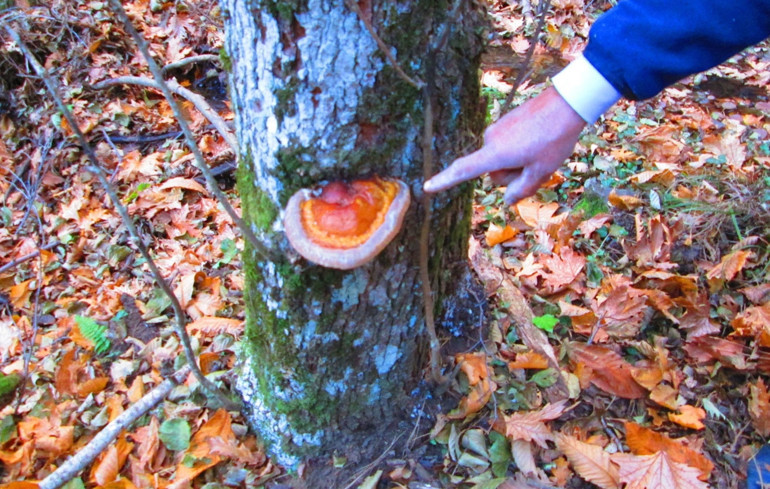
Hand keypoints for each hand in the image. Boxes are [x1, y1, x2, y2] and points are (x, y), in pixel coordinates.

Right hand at [424, 87, 585, 204]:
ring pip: (501, 158)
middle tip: (536, 167)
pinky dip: (520, 149)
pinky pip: (507, 145)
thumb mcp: (541, 171)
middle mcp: (491, 140)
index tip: (427, 187)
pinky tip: (540, 140)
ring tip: (541, 151)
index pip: (464, 171)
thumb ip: (522, 189)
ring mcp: (497, 129)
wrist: (567, 103)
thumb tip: (506, 200)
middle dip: (511, 174)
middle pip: (493, 171)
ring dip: (517, 162)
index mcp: (495, 154)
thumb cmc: (554, 139)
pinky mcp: (506, 122)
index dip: (445, 181)